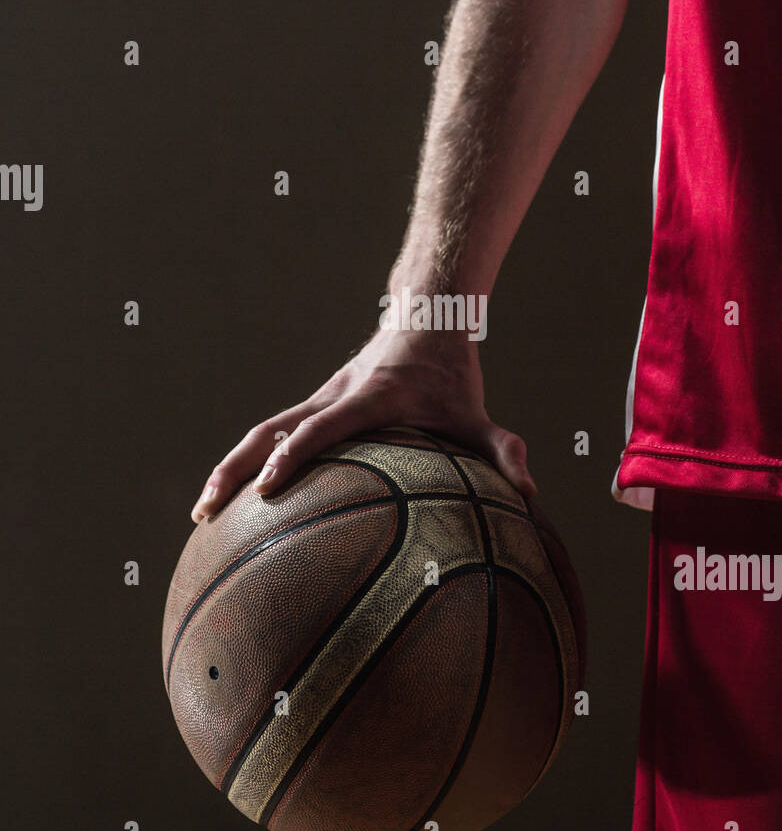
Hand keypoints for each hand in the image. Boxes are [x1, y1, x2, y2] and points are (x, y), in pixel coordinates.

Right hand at [190, 327, 536, 521]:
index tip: (269, 487)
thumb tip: (530, 495)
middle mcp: (334, 396)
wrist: (427, 318)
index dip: (296, 455)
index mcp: (369, 399)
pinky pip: (274, 432)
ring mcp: (319, 399)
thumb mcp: (478, 415)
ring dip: (230, 468)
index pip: (323, 427)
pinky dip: (249, 461)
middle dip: (236, 470)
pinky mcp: (315, 405)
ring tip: (202, 513)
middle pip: (271, 430)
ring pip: (262, 431)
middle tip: (206, 513)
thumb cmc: (452, 376)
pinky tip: (235, 499)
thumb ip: (504, 451)